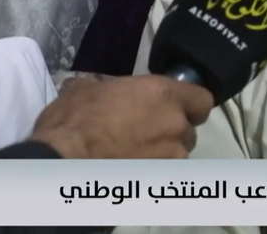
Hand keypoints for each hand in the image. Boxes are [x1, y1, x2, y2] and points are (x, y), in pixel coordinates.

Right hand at [28, 74, 213, 158]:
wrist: (64, 158)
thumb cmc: (75, 118)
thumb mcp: (93, 88)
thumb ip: (119, 89)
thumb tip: (113, 91)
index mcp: (163, 93)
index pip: (203, 100)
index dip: (192, 106)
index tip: (178, 109)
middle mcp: (174, 123)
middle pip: (188, 130)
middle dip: (173, 132)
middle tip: (147, 133)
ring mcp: (170, 154)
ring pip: (178, 154)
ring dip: (163, 153)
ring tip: (135, 154)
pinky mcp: (160, 178)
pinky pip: (164, 172)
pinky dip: (153, 170)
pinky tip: (131, 168)